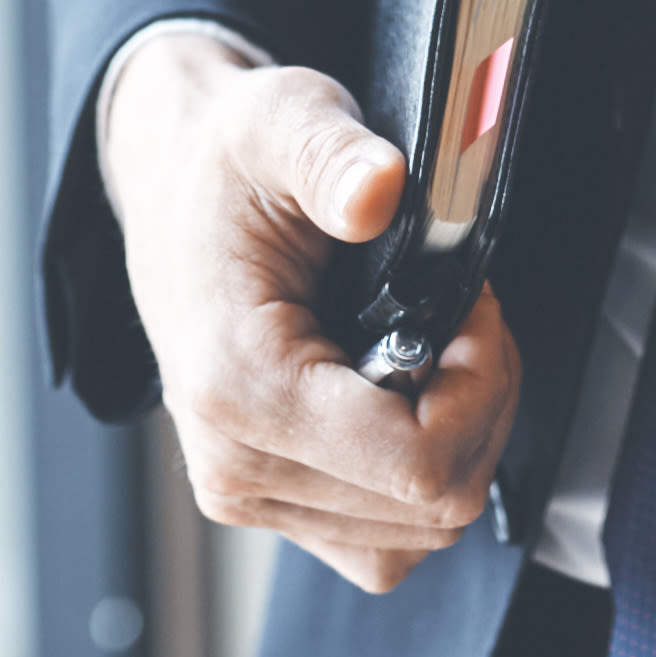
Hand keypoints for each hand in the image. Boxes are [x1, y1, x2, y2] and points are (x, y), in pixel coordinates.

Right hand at [99, 32, 520, 591]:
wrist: (174, 195)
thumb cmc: (228, 165)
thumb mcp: (280, 119)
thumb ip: (330, 154)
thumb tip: (378, 191)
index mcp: (238, 386)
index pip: (417, 462)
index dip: (481, 384)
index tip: (473, 305)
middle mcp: (236, 465)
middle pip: (435, 504)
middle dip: (481, 403)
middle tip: (463, 315)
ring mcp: (253, 495)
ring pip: (421, 529)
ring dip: (463, 437)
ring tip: (442, 348)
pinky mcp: (276, 502)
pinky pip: (387, 537)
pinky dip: (427, 472)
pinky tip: (418, 391)